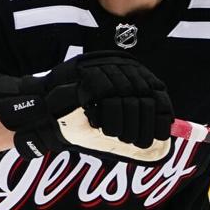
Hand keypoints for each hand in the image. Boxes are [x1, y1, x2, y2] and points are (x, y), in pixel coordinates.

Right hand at [0, 51, 172, 159]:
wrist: (43, 111)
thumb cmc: (80, 116)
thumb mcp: (112, 116)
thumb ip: (135, 116)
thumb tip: (166, 128)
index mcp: (125, 71)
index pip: (154, 88)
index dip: (162, 110)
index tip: (163, 132)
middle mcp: (116, 65)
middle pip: (143, 94)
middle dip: (144, 123)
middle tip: (140, 143)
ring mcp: (100, 68)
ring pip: (126, 98)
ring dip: (126, 124)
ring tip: (121, 139)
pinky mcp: (85, 75)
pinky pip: (106, 98)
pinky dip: (108, 118)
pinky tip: (103, 129)